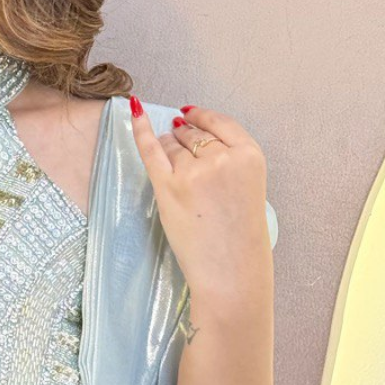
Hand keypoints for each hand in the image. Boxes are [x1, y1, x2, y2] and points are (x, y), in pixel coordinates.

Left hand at [128, 96, 271, 299]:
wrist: (231, 272)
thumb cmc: (240, 237)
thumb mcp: (250, 188)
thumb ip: (228, 160)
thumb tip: (187, 130)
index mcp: (250, 156)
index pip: (220, 123)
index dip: (202, 116)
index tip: (190, 113)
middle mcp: (222, 158)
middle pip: (192, 134)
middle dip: (184, 140)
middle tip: (188, 166)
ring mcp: (192, 172)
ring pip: (172, 144)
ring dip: (169, 148)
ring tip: (178, 177)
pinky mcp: (168, 188)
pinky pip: (150, 149)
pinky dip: (140, 129)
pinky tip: (134, 111)